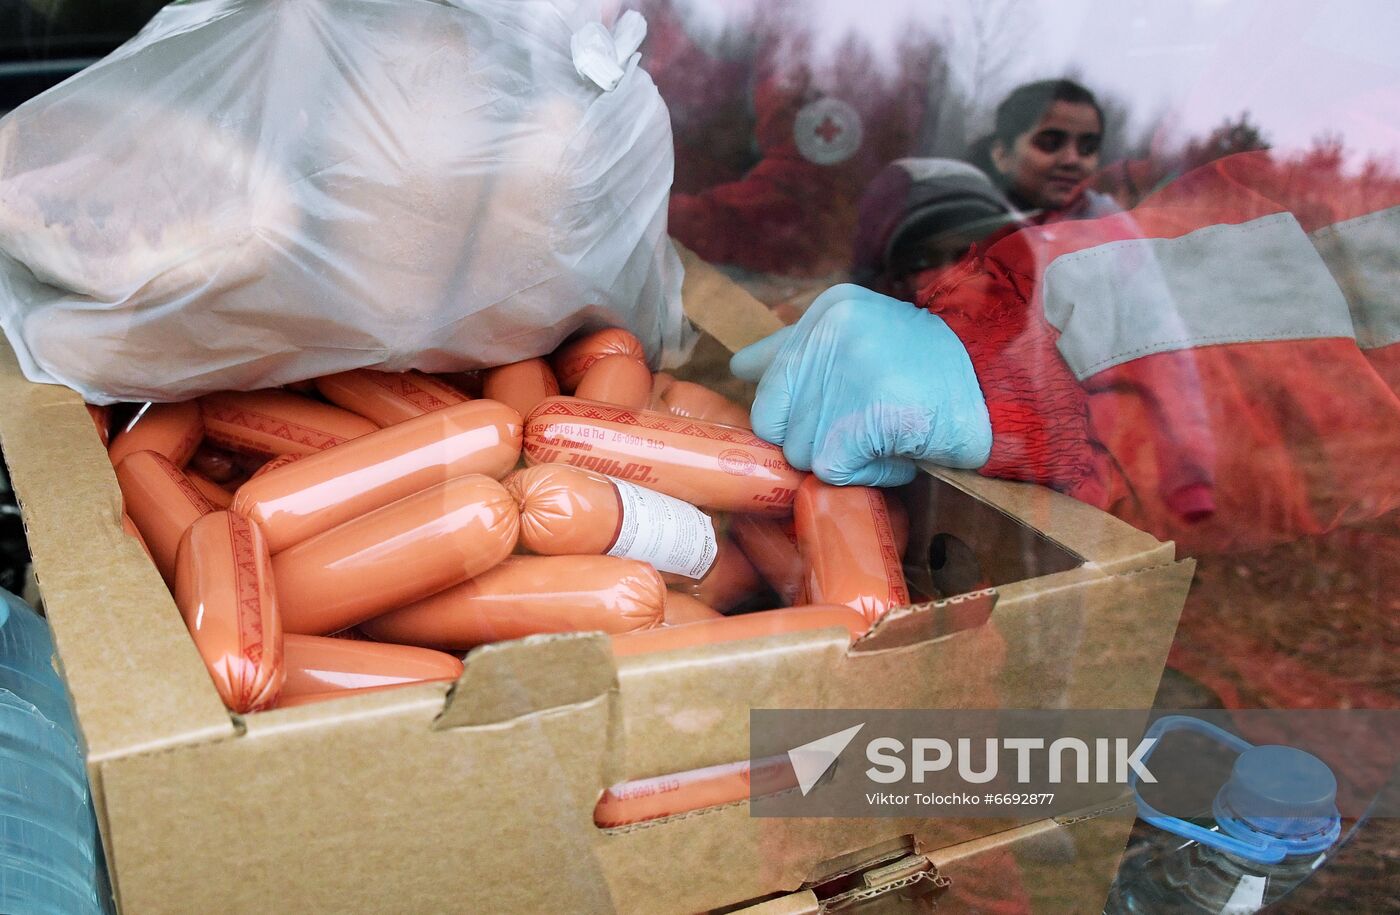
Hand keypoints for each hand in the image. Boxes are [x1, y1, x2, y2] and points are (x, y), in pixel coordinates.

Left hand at [731, 284, 991, 486]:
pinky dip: (866, 475)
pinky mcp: (865, 412)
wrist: (1007, 389)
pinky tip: (900, 453)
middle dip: (819, 440)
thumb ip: (800, 352)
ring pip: (803, 452)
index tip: (832, 416)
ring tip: (891, 437)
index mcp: (828, 311)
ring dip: (847, 461)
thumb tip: (741, 367)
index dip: (794, 413)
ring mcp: (848, 370)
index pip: (767, 379)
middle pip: (776, 423)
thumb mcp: (864, 342)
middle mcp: (830, 332)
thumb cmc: (936, 374)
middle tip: (869, 428)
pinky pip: (833, 470)